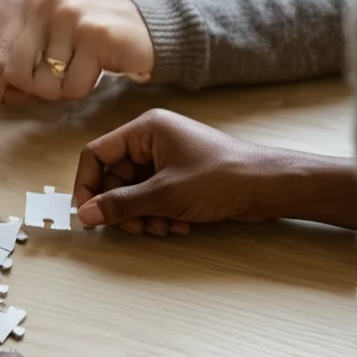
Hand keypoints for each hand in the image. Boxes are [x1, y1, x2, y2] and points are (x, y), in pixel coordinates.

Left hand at [0, 0, 153, 134]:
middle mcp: (43, 4)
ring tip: (84, 66)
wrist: (150, 29)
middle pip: (15, 75)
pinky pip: (72, 87)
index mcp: (28, 5)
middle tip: (63, 76)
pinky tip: (100, 67)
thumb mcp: (51, 42)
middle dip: (37, 89)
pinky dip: (84, 88)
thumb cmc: (95, 43)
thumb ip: (20, 60)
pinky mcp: (93, 34)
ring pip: (44, 85)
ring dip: (64, 88)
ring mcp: (69, 16)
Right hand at [73, 109, 274, 235]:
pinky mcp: (177, 176)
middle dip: (122, 206)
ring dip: (141, 215)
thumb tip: (86, 213)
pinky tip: (177, 224)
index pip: (96, 154)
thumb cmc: (223, 177)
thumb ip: (120, 204)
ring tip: (162, 227)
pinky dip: (158, 214)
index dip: (87, 184)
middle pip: (114, 177)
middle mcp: (152, 140)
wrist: (269, 187)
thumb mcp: (164, 195)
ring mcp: (166, 159)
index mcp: (146, 130)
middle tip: (134, 226)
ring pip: (132, 191)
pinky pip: (151, 197)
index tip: (88, 213)